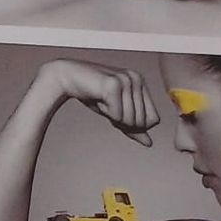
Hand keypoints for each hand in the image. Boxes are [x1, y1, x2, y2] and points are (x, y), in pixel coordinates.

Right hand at [39, 59, 158, 145]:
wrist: (66, 77)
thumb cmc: (91, 94)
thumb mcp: (115, 111)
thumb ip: (132, 126)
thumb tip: (149, 143)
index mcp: (141, 83)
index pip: (154, 119)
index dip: (135, 126)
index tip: (117, 114)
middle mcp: (137, 79)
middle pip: (142, 122)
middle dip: (122, 122)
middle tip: (107, 106)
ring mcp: (126, 80)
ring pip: (130, 119)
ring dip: (111, 116)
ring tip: (101, 101)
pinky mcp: (114, 85)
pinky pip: (117, 115)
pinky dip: (105, 112)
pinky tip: (98, 99)